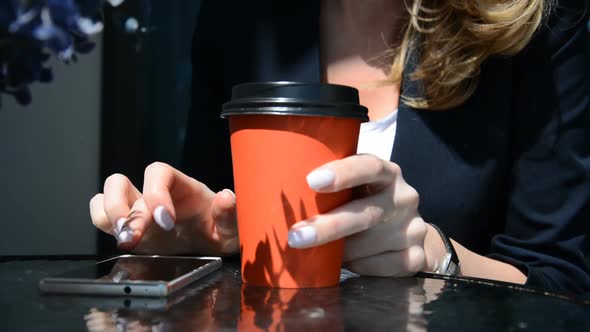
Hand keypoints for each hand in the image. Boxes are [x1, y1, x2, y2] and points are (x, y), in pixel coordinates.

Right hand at [89, 162, 238, 255]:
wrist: (212, 246)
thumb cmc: (221, 230)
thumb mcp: (234, 226)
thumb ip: (231, 213)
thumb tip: (226, 198)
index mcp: (181, 187)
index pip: (158, 173)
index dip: (156, 193)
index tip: (165, 221)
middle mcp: (155, 194)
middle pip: (122, 183)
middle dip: (123, 211)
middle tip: (134, 238)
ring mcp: (138, 209)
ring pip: (106, 195)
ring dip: (109, 216)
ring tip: (124, 240)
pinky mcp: (128, 228)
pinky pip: (101, 214)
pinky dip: (103, 223)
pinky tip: (120, 240)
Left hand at [287, 154, 432, 275]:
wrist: (407, 233)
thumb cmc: (364, 203)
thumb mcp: (354, 188)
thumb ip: (331, 187)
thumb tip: (275, 197)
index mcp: (387, 173)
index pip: (369, 166)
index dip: (343, 173)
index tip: (312, 181)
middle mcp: (404, 197)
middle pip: (366, 213)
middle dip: (329, 226)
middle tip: (296, 236)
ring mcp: (413, 228)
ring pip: (370, 244)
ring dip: (341, 252)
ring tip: (323, 253)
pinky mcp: (415, 256)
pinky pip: (381, 266)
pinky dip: (360, 266)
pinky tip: (350, 262)